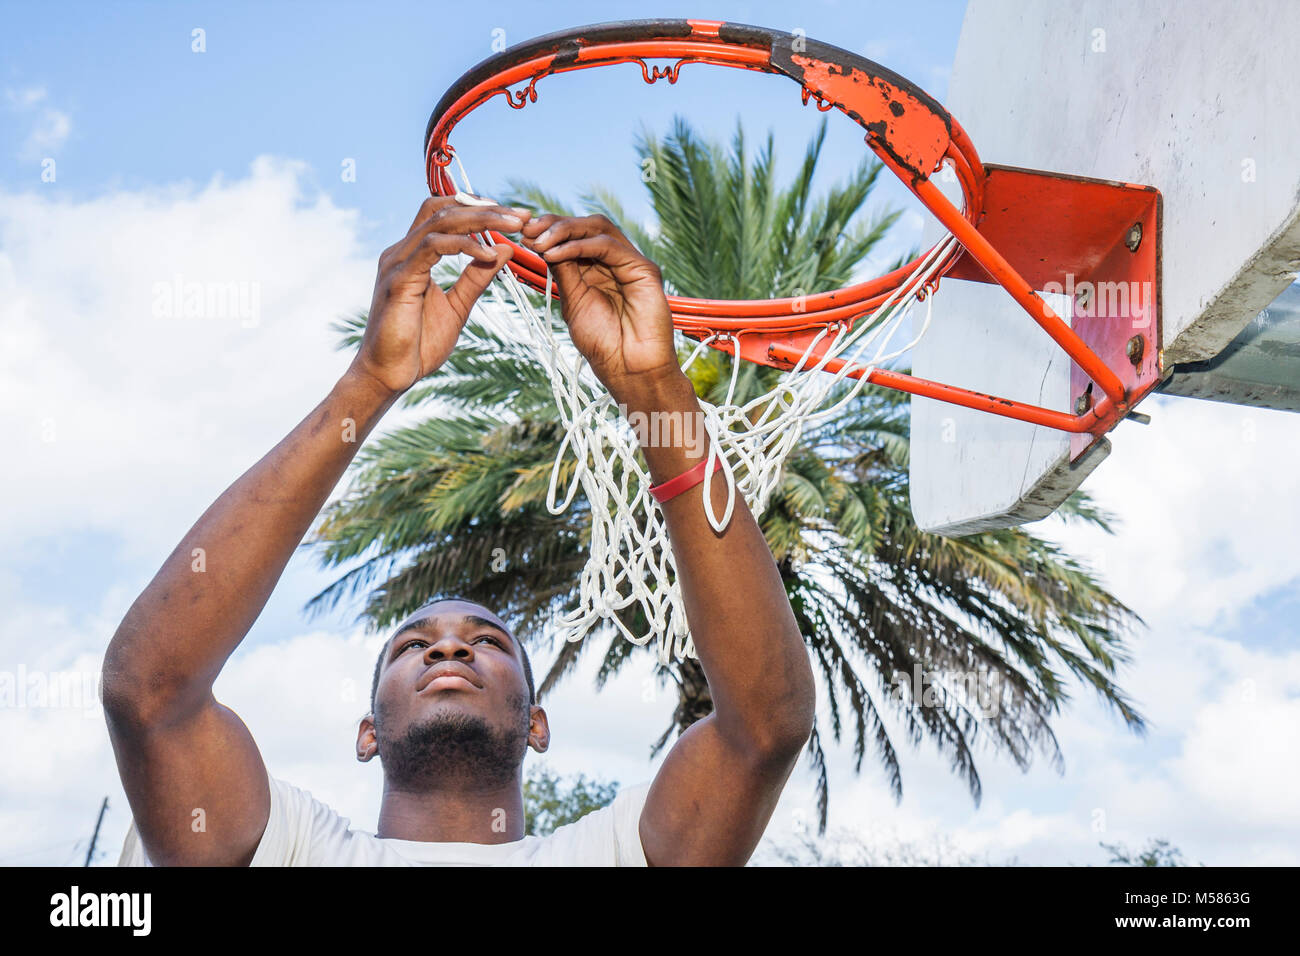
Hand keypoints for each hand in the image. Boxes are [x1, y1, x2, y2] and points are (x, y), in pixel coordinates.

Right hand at [350, 196, 531, 395]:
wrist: (390, 375)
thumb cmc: (418, 344)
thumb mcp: (458, 306)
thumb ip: (477, 277)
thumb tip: (505, 248)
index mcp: (413, 255)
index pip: (444, 213)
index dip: (477, 207)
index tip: (513, 215)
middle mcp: (401, 252)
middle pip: (444, 210)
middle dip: (485, 208)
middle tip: (521, 215)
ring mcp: (397, 263)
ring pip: (439, 222)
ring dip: (480, 220)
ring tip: (512, 226)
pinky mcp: (398, 279)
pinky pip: (432, 248)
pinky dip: (463, 246)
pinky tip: (487, 253)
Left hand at [519, 213, 683, 401]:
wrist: (628, 368)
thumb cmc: (603, 343)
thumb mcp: (573, 301)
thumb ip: (563, 271)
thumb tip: (541, 243)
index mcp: (597, 268)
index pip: (573, 236)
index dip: (548, 230)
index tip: (522, 234)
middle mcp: (614, 261)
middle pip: (585, 225)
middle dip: (553, 224)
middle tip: (528, 231)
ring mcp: (630, 262)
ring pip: (597, 228)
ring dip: (564, 230)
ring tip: (539, 241)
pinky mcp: (643, 268)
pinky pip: (608, 246)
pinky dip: (578, 246)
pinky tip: (555, 254)